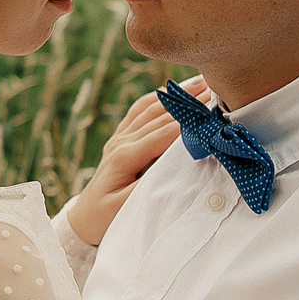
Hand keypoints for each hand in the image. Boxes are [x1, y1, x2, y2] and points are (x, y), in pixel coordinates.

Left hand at [61, 79, 203, 246]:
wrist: (84, 217)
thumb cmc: (106, 216)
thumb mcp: (126, 208)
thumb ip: (147, 187)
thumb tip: (173, 171)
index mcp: (125, 156)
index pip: (162, 133)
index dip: (187, 120)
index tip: (210, 108)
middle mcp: (122, 141)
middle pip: (159, 116)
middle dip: (187, 101)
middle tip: (215, 87)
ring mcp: (119, 137)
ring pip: (149, 109)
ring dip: (174, 95)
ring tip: (200, 82)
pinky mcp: (119, 137)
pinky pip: (138, 111)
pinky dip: (156, 98)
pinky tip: (170, 90)